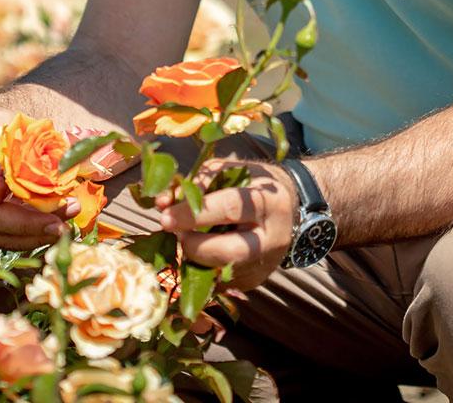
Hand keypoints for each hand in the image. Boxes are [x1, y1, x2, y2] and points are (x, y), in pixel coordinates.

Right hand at [0, 101, 79, 251]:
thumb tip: (12, 176)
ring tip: (67, 220)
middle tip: (58, 222)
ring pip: (3, 235)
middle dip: (26, 224)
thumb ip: (5, 143)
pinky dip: (38, 232)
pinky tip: (62, 221)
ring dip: (37, 233)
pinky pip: (14, 236)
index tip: (4, 188)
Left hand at [155, 158, 297, 289]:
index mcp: (269, 202)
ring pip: (217, 271)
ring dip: (192, 255)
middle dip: (191, 244)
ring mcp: (264, 264)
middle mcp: (272, 238)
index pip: (229, 208)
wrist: (289, 210)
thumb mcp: (231, 171)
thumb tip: (163, 203)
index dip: (193, 214)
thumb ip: (197, 183)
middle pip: (227, 251)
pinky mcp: (254, 281)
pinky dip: (200, 265)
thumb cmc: (253, 185)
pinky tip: (202, 247)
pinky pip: (217, 281)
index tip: (165, 216)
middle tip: (173, 230)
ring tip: (189, 235)